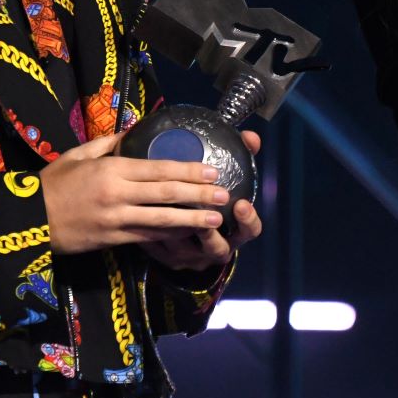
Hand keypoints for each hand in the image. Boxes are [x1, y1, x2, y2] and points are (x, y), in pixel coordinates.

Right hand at [39, 132, 233, 254]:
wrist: (27, 220)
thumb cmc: (52, 183)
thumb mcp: (78, 155)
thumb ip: (109, 143)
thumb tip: (134, 130)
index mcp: (111, 170)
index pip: (158, 169)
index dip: (188, 171)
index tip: (211, 170)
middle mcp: (117, 195)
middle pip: (166, 194)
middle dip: (198, 195)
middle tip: (224, 194)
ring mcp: (115, 220)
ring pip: (161, 220)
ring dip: (191, 220)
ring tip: (215, 219)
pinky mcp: (111, 240)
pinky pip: (146, 237)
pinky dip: (168, 236)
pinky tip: (186, 235)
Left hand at [140, 131, 264, 273]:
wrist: (189, 239)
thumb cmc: (214, 204)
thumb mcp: (227, 185)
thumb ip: (241, 160)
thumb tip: (251, 137)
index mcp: (235, 234)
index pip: (250, 231)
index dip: (247, 220)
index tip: (240, 203)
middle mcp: (215, 250)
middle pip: (218, 248)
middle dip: (211, 231)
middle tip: (203, 213)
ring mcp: (191, 259)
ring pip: (185, 250)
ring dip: (178, 232)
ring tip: (168, 213)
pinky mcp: (167, 260)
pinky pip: (160, 249)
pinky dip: (155, 233)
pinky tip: (146, 215)